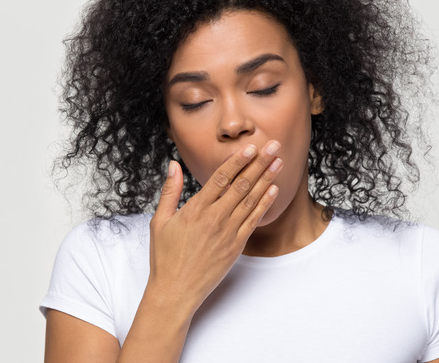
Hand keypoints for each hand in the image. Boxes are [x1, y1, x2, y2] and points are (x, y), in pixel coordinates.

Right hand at [147, 141, 282, 313]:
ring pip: (251, 200)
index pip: (220, 178)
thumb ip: (169, 191)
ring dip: (266, 179)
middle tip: (273, 146)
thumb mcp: (159, 221)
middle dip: (259, 163)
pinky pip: (253, 221)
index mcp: (195, 209)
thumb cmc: (164, 257)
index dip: (237, 161)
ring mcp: (227, 233)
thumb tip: (173, 165)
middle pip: (241, 184)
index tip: (251, 147)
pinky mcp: (236, 247)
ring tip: (279, 162)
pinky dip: (265, 204)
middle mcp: (214, 218)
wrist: (175, 291)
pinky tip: (273, 191)